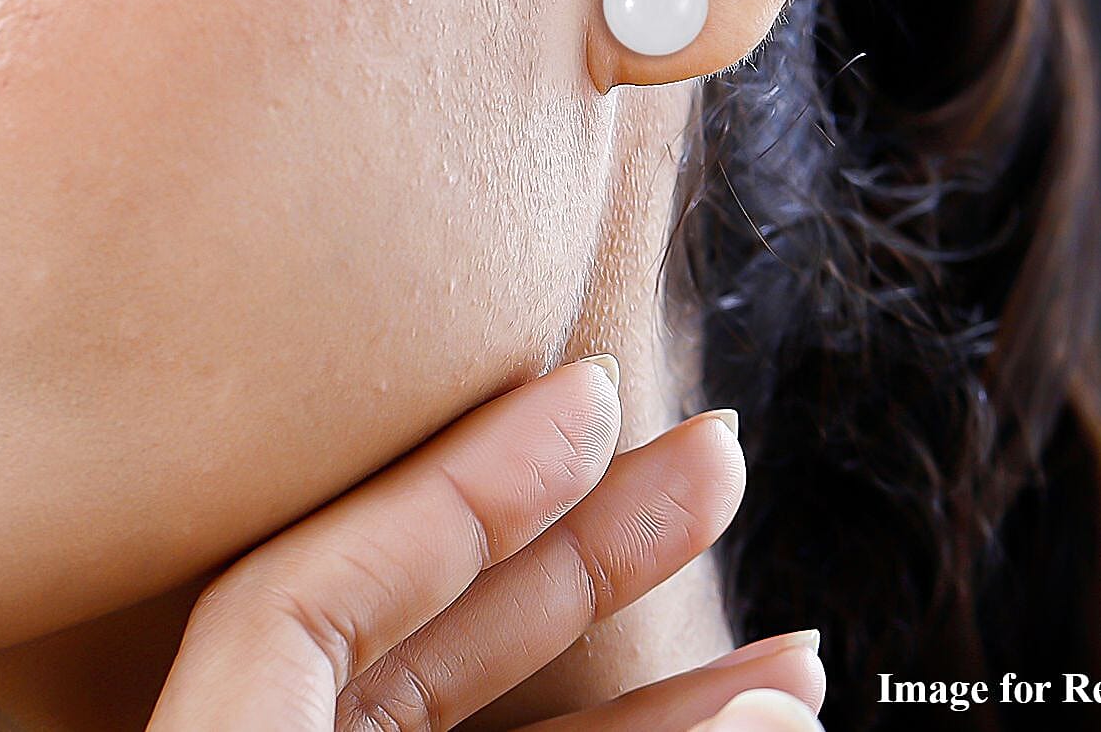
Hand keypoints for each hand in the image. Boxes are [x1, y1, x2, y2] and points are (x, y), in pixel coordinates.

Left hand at [144, 353, 825, 730]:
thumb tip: (772, 709)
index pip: (304, 592)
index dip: (460, 487)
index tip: (588, 401)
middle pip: (415, 634)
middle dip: (587, 545)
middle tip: (713, 459)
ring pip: (477, 718)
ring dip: (650, 680)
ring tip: (795, 662)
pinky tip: (741, 728)